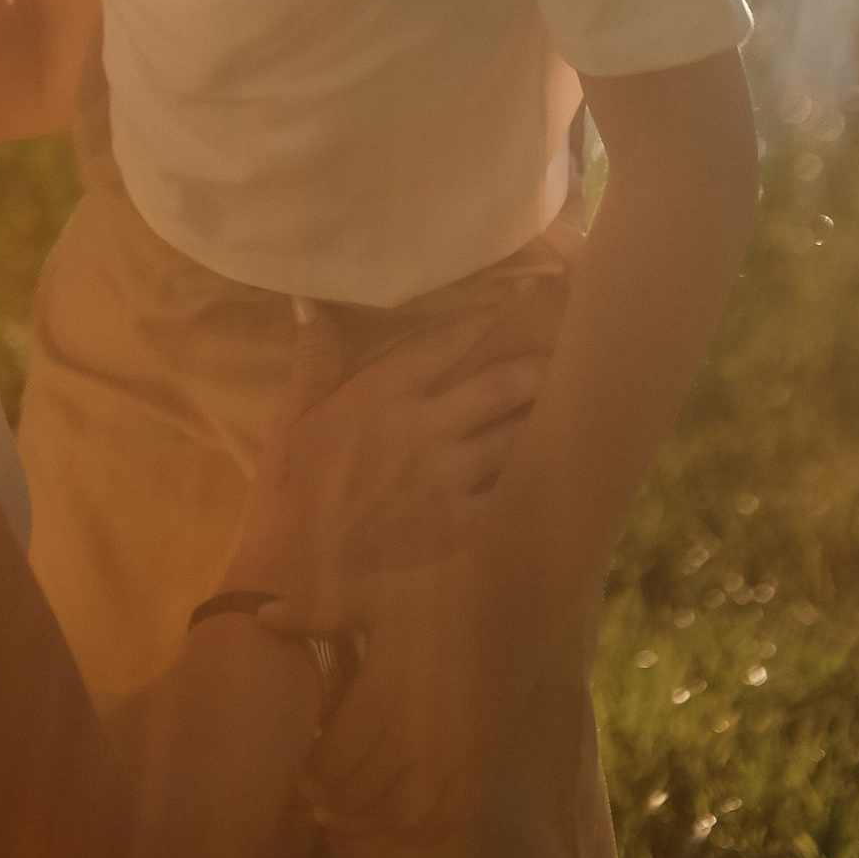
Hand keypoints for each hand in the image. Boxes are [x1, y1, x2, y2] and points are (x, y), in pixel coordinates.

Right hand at [225, 316, 548, 636]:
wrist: (298, 562)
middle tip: (562, 353)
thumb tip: (309, 300)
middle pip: (496, 388)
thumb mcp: (295, 414)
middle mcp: (426, 428)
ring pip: (511, 439)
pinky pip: (504, 490)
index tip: (519, 296)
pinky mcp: (461, 521)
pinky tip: (541, 467)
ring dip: (536, 420)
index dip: (487, 316)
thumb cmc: (293, 482)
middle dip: (533, 368)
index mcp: (384, 394)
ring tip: (565, 406)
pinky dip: (523, 474)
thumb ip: (314, 357)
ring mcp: (449, 477)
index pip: (447, 343)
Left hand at [301, 539, 564, 847]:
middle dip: (328, 795)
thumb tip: (263, 618)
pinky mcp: (479, 763)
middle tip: (307, 784)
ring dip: (365, 823)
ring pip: (400, 818)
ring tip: (336, 808)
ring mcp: (456, 755)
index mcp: (389, 694)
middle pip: (362, 793)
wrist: (509, 596)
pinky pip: (446, 820)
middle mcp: (423, 735)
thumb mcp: (372, 594)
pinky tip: (387, 819)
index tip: (295, 759)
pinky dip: (414, 833)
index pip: (335, 760)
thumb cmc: (431, 592)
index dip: (308, 770)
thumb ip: (319, 610)